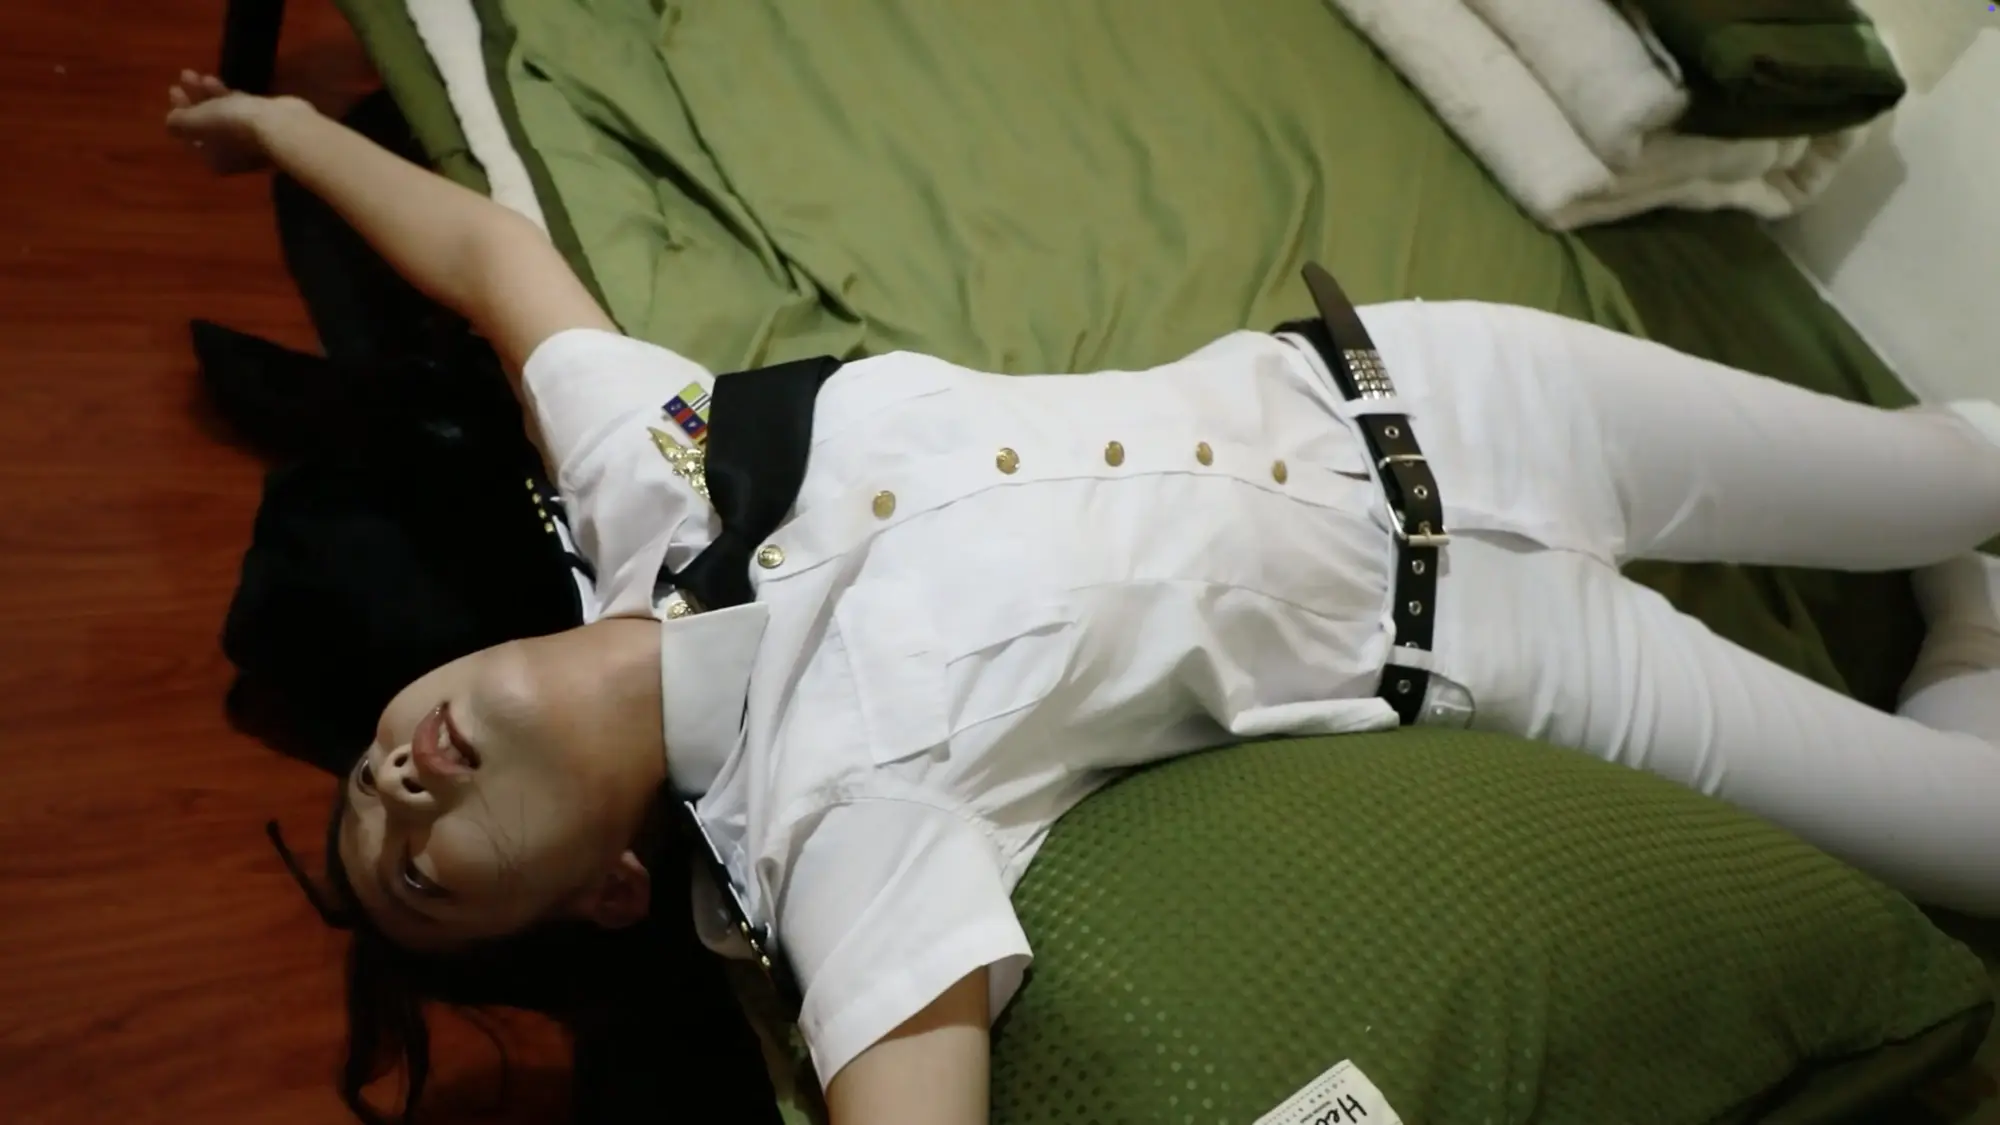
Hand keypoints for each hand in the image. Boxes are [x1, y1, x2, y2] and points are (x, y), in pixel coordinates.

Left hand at [164, 70, 298, 174]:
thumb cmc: (233, 126)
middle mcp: (232, 155)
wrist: (280, 125)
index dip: (179, 112)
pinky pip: (239, 110)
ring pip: (222, 116)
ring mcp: (251, 142)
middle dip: (193, 101)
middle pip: (205, 126)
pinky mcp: (266, 127)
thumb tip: (171, 123)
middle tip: (185, 76)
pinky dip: (226, 96)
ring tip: (198, 74)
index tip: (174, 89)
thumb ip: (178, 122)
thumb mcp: (196, 122)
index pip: (190, 137)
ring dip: (207, 95)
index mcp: (214, 160)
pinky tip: (217, 80)